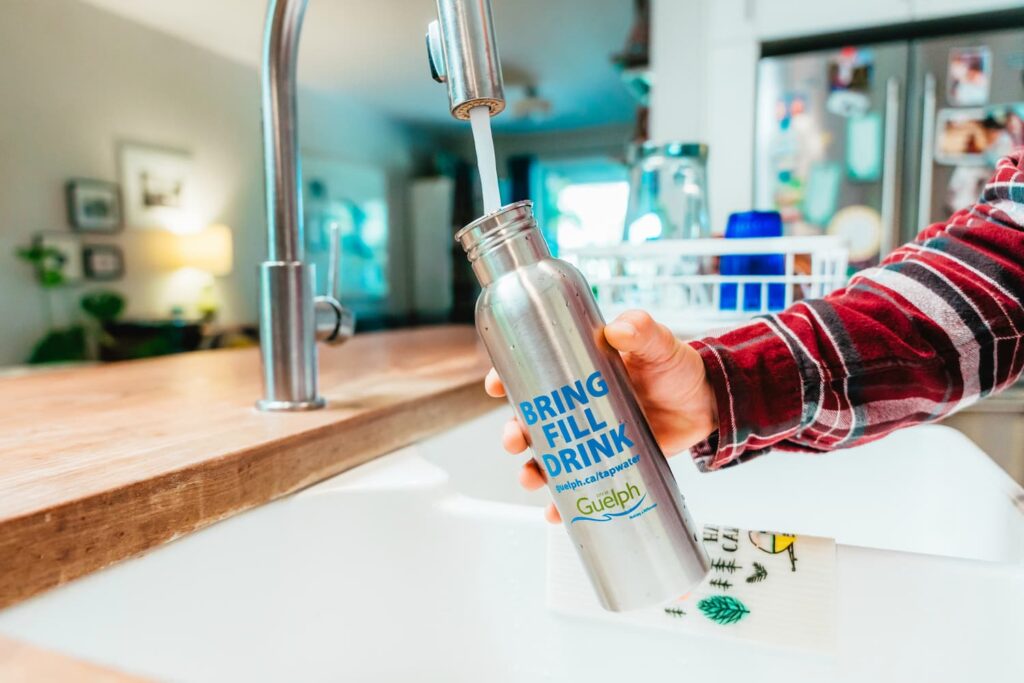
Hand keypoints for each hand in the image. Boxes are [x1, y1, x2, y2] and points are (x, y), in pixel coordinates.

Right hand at [484, 310, 717, 522]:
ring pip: (546, 458)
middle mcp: (575, 406)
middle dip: (513, 433)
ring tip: (530, 478)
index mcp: (577, 371)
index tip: (494, 386)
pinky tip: (556, 514)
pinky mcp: (605, 465)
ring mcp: (588, 438)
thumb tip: (619, 329)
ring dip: (530, 470)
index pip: (531, 371)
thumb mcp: (658, 344)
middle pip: (529, 422)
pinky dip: (562, 505)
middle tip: (514, 439)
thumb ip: (641, 330)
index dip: (506, 378)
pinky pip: (576, 487)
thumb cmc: (675, 369)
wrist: (707, 405)